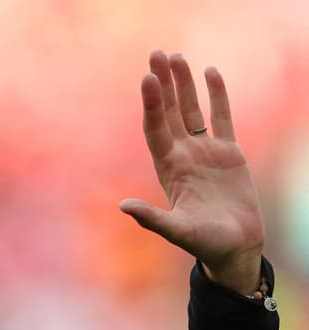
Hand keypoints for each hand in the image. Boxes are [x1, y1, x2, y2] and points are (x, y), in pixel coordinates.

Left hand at [119, 51, 264, 295]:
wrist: (233, 247)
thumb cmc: (204, 243)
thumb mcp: (177, 231)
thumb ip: (152, 219)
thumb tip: (123, 207)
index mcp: (168, 168)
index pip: (155, 128)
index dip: (151, 104)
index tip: (147, 78)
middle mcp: (182, 155)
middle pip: (168, 112)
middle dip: (162, 84)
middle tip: (156, 54)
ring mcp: (204, 152)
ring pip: (191, 110)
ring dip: (183, 84)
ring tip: (176, 56)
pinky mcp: (228, 152)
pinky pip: (221, 116)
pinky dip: (216, 95)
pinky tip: (211, 72)